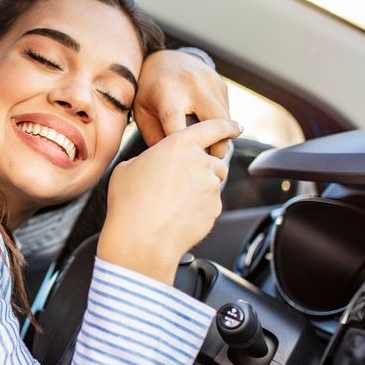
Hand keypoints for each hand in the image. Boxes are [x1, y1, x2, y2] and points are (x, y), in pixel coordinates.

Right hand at [97, 118, 240, 283]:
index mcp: (180, 145)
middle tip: (179, 183)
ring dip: (200, 188)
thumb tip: (153, 164)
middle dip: (203, 168)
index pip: (214, 127)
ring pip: (213, 184)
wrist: (141, 239)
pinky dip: (198, 209)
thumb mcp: (127, 168)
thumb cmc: (130, 203)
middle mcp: (201, 163)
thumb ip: (149, 158)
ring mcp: (211, 188)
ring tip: (174, 202)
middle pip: (215, 161)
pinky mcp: (214, 210)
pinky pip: (210, 205)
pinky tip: (176, 216)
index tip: (236, 126)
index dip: (227, 125)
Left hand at [133, 50, 230, 157]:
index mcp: (167, 92)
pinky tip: (209, 132)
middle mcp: (191, 84)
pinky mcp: (221, 83)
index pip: (179, 127)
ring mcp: (209, 82)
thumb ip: (154, 137)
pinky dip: (222, 125)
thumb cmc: (148, 92)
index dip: (184, 149)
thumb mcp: (142, 112)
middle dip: (217, 147)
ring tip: (211, 151)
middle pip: (214, 123)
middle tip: (211, 163)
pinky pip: (227, 111)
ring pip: (225, 119)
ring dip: (222, 138)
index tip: (187, 165)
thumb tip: (171, 161)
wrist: (163, 59)